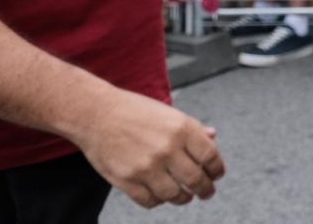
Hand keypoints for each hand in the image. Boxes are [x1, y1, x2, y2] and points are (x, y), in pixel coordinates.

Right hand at [71, 88, 223, 208]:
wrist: (95, 114)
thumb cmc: (134, 111)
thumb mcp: (169, 113)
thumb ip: (192, 128)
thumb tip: (213, 136)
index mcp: (182, 128)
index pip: (210, 156)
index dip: (217, 169)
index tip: (217, 175)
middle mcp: (167, 149)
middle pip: (196, 179)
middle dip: (205, 189)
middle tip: (207, 193)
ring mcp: (147, 166)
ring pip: (174, 195)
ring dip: (183, 198)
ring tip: (185, 197)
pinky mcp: (127, 180)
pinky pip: (150, 201)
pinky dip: (158, 201)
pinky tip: (161, 196)